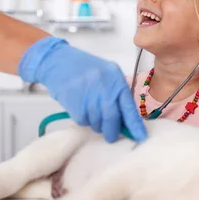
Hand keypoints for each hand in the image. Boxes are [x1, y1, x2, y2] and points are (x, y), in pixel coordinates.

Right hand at [18, 37, 147, 142]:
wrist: (57, 62)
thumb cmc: (84, 68)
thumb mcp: (105, 74)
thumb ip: (116, 93)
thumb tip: (125, 120)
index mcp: (115, 78)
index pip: (128, 106)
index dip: (135, 124)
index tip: (141, 137)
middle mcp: (104, 86)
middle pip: (112, 118)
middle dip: (113, 131)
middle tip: (111, 136)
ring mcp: (89, 95)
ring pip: (97, 122)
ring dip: (97, 125)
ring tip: (92, 114)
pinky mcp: (75, 104)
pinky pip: (84, 121)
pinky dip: (85, 120)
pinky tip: (81, 109)